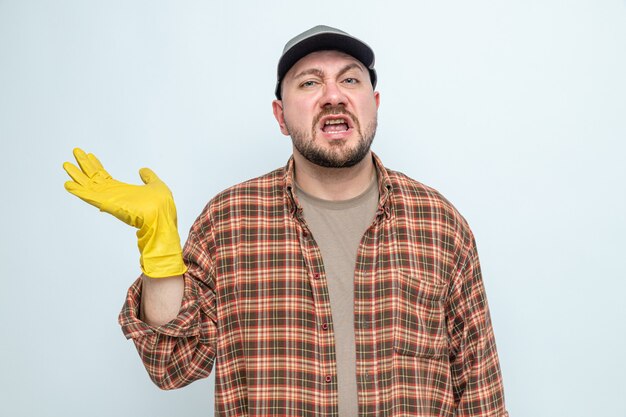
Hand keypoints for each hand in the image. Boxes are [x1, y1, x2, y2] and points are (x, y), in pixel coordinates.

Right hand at [63, 148, 186, 277]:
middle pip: (94, 178)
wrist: (162, 217)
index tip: (90, 155)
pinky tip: (68, 184)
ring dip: (76, 175)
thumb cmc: (161, 206)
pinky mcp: (108, 204)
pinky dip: (79, 191)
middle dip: (84, 165)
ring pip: (88, 185)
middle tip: (75, 151)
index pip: (105, 177)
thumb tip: (142, 170)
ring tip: (66, 164)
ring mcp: (109, 199)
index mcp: (123, 191)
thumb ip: (148, 177)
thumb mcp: (156, 185)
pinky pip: (90, 197)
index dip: (97, 165)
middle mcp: (113, 195)